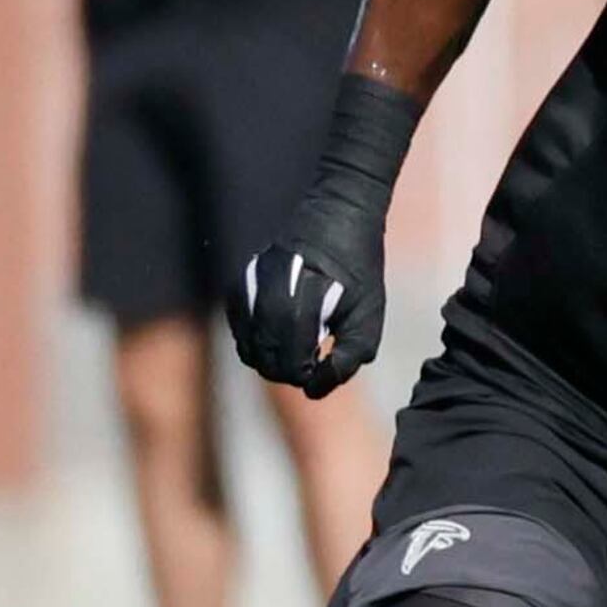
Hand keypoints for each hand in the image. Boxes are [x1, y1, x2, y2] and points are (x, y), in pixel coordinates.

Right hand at [229, 212, 384, 397]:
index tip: (321, 364)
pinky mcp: (240, 281)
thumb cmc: (360, 271)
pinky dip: (254, 339)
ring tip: (297, 344)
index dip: (305, 375)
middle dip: (287, 370)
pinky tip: (278, 332)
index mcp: (304, 304)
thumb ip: (346, 360)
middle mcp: (270, 295)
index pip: (290, 365)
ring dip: (270, 357)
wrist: (340, 214)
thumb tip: (312, 391)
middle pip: (266, 360)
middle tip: (311, 358)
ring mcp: (250, 287)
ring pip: (248, 348)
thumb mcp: (368, 317)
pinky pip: (238, 329)